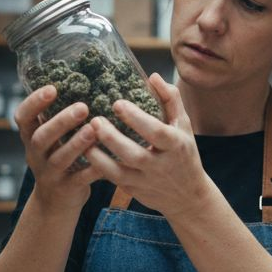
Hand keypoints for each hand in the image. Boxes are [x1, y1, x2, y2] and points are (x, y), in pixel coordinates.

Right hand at [15, 84, 103, 209]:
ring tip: (94, 130)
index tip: (52, 88)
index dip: (34, 103)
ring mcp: (50, 173)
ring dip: (76, 143)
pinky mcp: (67, 189)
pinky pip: (80, 179)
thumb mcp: (51, 139)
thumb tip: (85, 79)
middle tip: (82, 107)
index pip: (23, 117)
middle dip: (60, 121)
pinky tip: (109, 158)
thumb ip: (60, 116)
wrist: (55, 203)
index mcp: (32, 137)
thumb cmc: (59, 159)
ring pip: (60, 158)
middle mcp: (37, 155)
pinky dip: (93, 169)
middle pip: (41, 137)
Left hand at [84, 73, 216, 219]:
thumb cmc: (184, 152)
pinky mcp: (135, 191)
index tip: (118, 103)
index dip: (137, 118)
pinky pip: (113, 180)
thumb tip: (153, 76)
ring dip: (99, 157)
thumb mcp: (183, 125)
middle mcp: (161, 165)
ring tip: (84, 140)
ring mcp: (147, 181)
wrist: (188, 195)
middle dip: (112, 139)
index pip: (156, 132)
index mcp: (176, 145)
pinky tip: (87, 153)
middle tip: (95, 121)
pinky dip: (99, 168)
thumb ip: (170, 99)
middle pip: (135, 155)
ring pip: (120, 172)